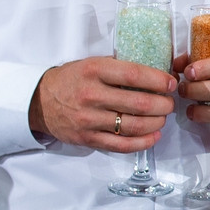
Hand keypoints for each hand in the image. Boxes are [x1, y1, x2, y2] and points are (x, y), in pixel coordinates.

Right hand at [30, 57, 178, 151]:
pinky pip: (121, 145)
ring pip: (134, 125)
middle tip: (169, 103)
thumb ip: (120, 66)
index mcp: (94, 71)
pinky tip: (154, 136)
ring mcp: (89, 119)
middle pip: (139, 103)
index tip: (171, 83)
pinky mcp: (87, 139)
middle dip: (163, 104)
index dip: (158, 80)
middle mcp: (91, 95)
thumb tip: (158, 67)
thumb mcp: (92, 63)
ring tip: (162, 118)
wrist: (39, 102)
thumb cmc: (72, 79)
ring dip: (156, 123)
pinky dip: (143, 142)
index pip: (134, 75)